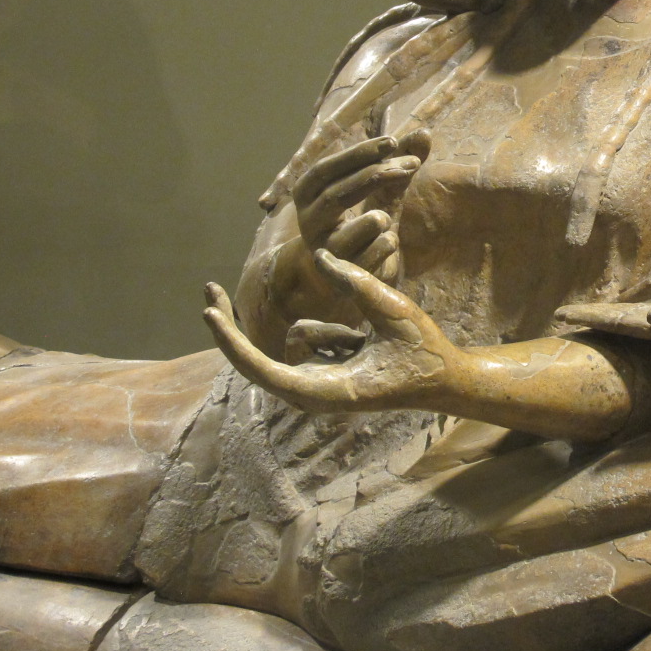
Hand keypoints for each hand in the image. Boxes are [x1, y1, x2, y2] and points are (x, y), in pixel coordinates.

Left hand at [205, 251, 460, 412]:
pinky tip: (365, 344)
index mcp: (323, 391)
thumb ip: (357, 284)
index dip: (231, 340)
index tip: (207, 311)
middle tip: (208, 287)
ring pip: (298, 337)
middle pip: (256, 358)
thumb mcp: (395, 312)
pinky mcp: (323, 376)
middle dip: (234, 325)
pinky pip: (312, 339)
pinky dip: (334, 332)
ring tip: (368, 341)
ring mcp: (316, 387)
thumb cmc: (422, 353)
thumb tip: (320, 255)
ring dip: (328, 327)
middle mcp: (311, 394)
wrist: (443, 382)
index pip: (260, 367)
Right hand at [291, 133, 426, 284]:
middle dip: (373, 177)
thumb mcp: (377, 192)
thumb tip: (424, 133)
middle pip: (335, 197)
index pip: (326, 168)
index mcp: (307, 195)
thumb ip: (396, 165)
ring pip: (342, 235)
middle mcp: (309, 223)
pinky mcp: (343, 277)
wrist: (340, 276)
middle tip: (411, 164)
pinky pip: (364, 260)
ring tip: (387, 216)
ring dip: (372, 220)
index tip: (392, 141)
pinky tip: (391, 239)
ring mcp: (325, 252)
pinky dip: (381, 246)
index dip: (357, 154)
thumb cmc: (357, 224)